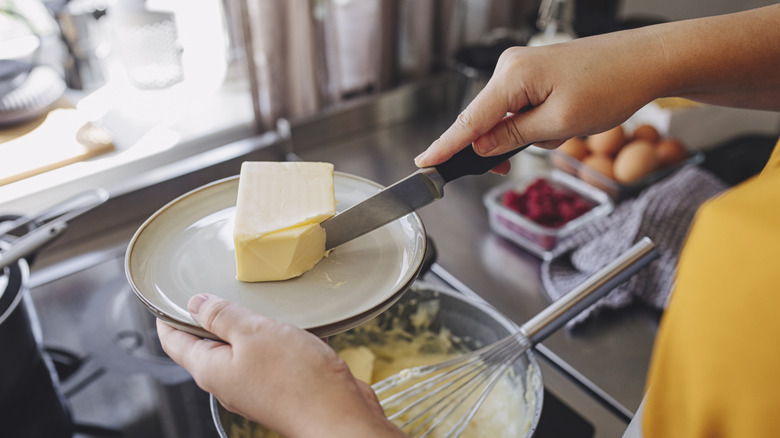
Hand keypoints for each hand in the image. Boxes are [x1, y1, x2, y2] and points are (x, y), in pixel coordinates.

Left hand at [156, 294, 404, 437]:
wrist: (338, 416)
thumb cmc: (297, 380)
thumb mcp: (254, 333)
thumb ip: (222, 316)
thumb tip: (196, 304)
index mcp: (211, 369)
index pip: (174, 341)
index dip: (168, 316)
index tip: (166, 296)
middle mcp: (229, 381)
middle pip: (206, 345)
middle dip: (208, 318)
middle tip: (213, 290)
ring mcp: (254, 385)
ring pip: (240, 349)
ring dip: (246, 326)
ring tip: (254, 302)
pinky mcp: (280, 386)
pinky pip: (268, 357)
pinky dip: (273, 338)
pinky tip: (289, 325)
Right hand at [415, 4, 779, 168]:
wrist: (646, 61)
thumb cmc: (611, 86)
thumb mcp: (559, 124)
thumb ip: (513, 137)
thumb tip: (480, 147)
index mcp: (513, 76)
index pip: (469, 120)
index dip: (446, 147)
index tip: (424, 164)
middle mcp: (512, 67)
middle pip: (483, 119)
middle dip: (494, 147)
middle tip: (502, 169)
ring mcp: (524, 69)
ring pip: (505, 116)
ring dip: (523, 136)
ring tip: (560, 135)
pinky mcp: (537, 74)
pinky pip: (521, 107)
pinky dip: (533, 125)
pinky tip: (561, 125)